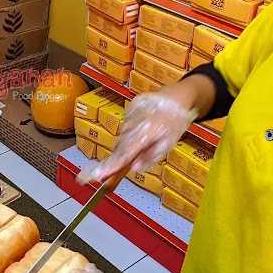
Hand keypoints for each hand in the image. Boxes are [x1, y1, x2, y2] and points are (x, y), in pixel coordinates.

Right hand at [78, 89, 197, 183]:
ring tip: (144, 139)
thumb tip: (134, 168)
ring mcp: (131, 113)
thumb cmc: (175, 121)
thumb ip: (151, 157)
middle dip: (118, 158)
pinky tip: (143, 128)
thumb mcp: (169, 144)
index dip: (110, 166)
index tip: (96, 175)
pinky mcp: (129, 107)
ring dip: (128, 143)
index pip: (124, 154)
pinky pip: (125, 125)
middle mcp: (136, 122)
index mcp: (148, 133)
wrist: (175, 97)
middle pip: (120, 146)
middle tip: (114, 165)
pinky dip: (131, 131)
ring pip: (122, 136)